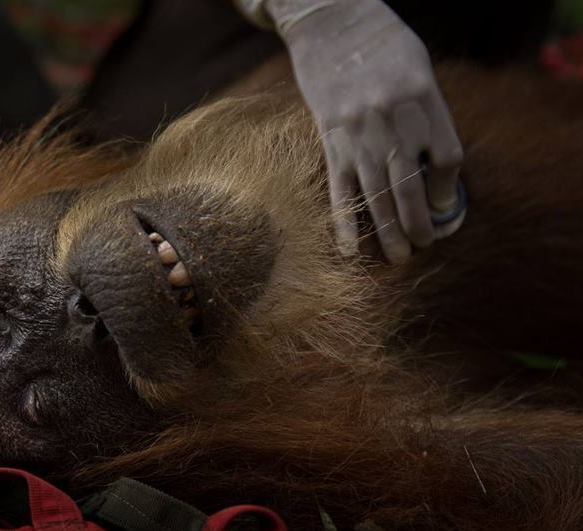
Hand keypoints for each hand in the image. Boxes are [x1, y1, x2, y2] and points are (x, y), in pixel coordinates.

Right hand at [270, 0, 463, 262]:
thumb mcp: (418, 68)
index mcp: (422, 97)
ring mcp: (358, 133)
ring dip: (389, 232)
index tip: (443, 204)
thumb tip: (433, 167)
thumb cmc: (382, 45)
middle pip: (411, 186)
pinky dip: (345, 223)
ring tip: (399, 258)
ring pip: (377, 194)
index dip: (447, 187)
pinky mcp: (331, 141)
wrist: (331, 24)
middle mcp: (392, 119)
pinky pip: (339, 189)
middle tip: (424, 245)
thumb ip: (428, 113)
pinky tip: (352, 249)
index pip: (445, 156)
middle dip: (420, 223)